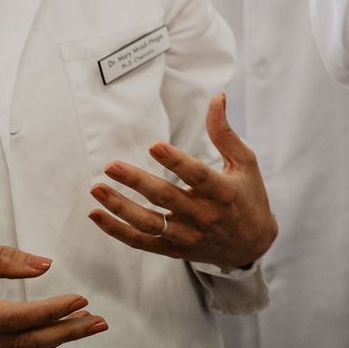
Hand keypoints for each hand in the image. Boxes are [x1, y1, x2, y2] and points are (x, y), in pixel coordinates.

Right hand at [0, 238, 105, 347]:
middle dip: (65, 333)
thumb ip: (0, 258)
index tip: (80, 299)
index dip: (49, 312)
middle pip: (19, 343)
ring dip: (55, 340)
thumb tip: (44, 265)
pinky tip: (57, 331)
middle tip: (98, 321)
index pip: (11, 319)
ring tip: (87, 324)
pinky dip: (36, 344)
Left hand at [88, 93, 277, 271]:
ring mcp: (187, 235)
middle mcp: (203, 215)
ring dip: (119, 207)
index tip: (153, 146)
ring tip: (97, 189)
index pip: (196, 175)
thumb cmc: (249, 196)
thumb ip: (225, 133)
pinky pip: (141, 241)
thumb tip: (216, 98)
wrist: (252, 245)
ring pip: (148, 223)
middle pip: (165, 198)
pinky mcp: (174, 249)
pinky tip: (97, 214)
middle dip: (136, 181)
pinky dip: (117, 231)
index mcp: (222, 192)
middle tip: (111, 166)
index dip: (175, 161)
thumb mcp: (245, 163)